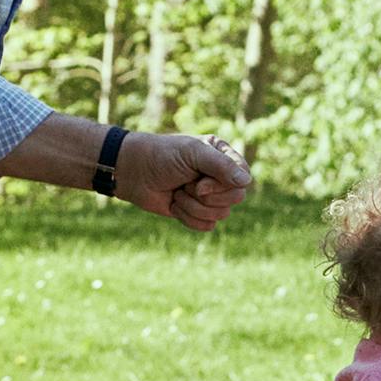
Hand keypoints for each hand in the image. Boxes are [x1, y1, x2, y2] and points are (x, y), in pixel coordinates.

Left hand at [118, 128, 252, 230]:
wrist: (133, 173)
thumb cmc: (162, 156)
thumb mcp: (192, 154)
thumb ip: (221, 166)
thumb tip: (247, 181)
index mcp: (223, 156)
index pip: (242, 178)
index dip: (223, 186)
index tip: (200, 183)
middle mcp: (219, 176)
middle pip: (235, 198)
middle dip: (207, 197)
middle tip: (187, 186)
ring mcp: (209, 196)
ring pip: (221, 214)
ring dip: (194, 207)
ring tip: (177, 194)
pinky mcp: (197, 212)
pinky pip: (207, 226)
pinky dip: (188, 218)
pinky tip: (174, 205)